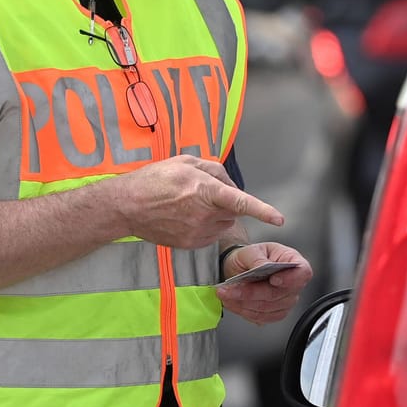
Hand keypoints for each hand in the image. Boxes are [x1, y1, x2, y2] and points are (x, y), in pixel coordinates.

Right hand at [111, 155, 283, 249]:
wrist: (127, 206)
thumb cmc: (154, 180)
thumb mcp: (185, 162)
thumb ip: (213, 170)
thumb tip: (229, 184)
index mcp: (205, 191)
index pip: (241, 202)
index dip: (263, 210)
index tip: (279, 219)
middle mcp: (204, 214)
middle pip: (232, 210)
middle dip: (225, 201)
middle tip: (200, 190)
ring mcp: (198, 232)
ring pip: (223, 223)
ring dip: (216, 214)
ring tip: (188, 204)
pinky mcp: (191, 244)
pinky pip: (211, 234)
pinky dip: (205, 225)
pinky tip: (184, 216)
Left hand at [215, 242, 311, 323]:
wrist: (241, 267)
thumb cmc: (251, 256)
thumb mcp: (252, 250)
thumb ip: (258, 259)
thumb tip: (263, 266)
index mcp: (294, 262)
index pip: (303, 273)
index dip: (290, 279)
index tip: (273, 280)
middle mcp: (293, 284)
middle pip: (278, 295)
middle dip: (251, 293)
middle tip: (231, 288)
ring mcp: (286, 301)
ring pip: (267, 308)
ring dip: (243, 303)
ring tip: (226, 294)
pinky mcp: (274, 313)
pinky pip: (261, 317)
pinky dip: (243, 311)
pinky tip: (232, 302)